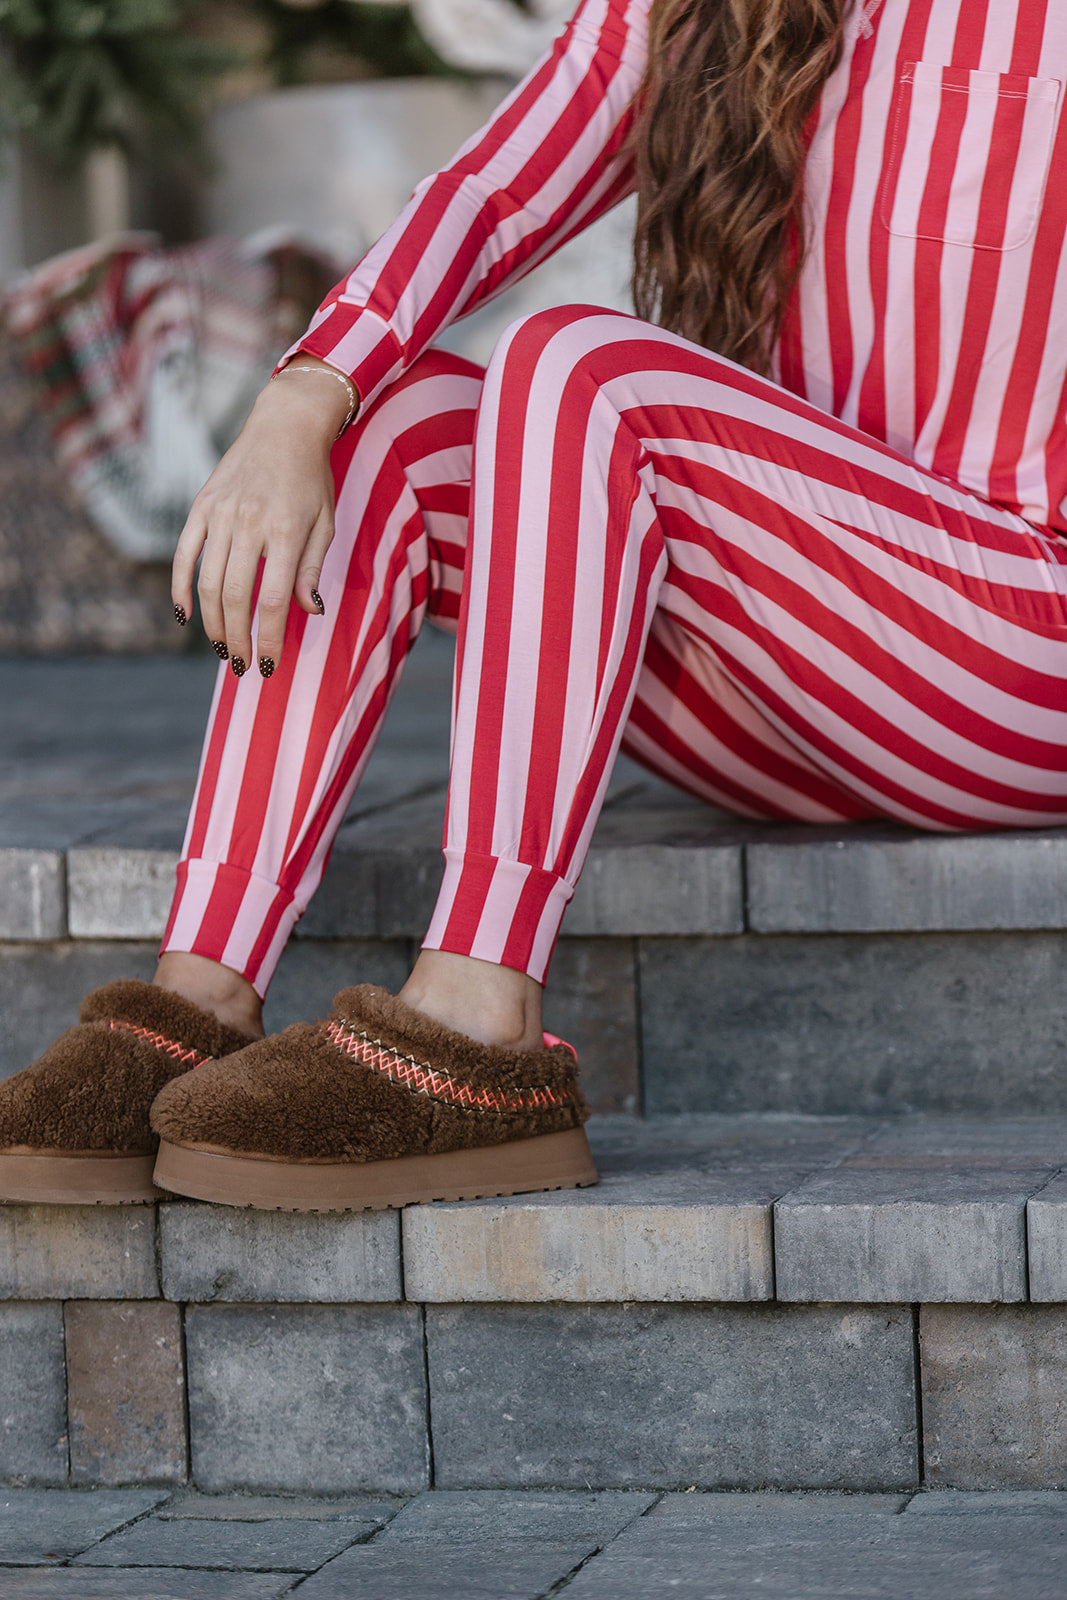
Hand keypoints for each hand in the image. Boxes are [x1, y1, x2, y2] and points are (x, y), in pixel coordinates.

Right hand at [171, 359, 355, 675]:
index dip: (269, 638)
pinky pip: (184, 554)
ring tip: (220, 647)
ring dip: (212, 622)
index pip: (273, 600)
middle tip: (241, 665)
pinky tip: (185, 615)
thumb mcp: (324, 523)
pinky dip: (181, 587)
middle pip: (236, 598)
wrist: (284, 425)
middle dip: (237, 639)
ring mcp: (221, 514)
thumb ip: (310, 569)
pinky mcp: (201, 506)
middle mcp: (249, 523)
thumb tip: (309, 612)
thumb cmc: (310, 479)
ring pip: (209, 582)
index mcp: (285, 531)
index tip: (268, 665)